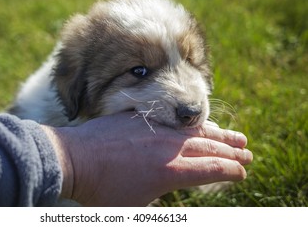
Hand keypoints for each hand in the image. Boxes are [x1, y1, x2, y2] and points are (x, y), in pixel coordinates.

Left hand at [44, 112, 252, 205]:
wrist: (76, 159)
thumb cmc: (103, 190)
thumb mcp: (136, 206)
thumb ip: (161, 195)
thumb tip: (174, 186)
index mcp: (170, 172)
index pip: (211, 170)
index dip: (230, 171)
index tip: (241, 172)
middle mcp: (168, 147)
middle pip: (209, 148)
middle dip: (231, 152)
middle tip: (248, 154)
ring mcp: (156, 130)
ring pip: (195, 131)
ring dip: (219, 135)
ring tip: (237, 137)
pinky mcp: (144, 118)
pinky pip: (175, 121)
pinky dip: (193, 125)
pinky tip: (200, 126)